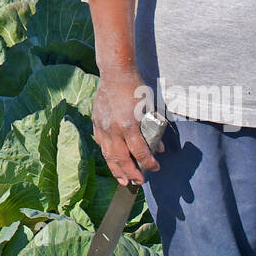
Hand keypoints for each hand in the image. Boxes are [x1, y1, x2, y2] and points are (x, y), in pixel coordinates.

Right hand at [92, 69, 159, 185]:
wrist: (115, 73)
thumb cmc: (136, 88)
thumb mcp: (149, 108)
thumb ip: (154, 129)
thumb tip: (159, 147)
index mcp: (129, 125)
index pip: (140, 152)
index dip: (149, 163)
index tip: (156, 168)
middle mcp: (114, 129)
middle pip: (122, 159)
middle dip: (131, 173)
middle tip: (139, 182)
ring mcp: (103, 127)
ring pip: (108, 155)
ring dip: (116, 170)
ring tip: (122, 180)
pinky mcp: (96, 123)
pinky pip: (100, 143)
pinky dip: (106, 154)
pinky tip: (111, 160)